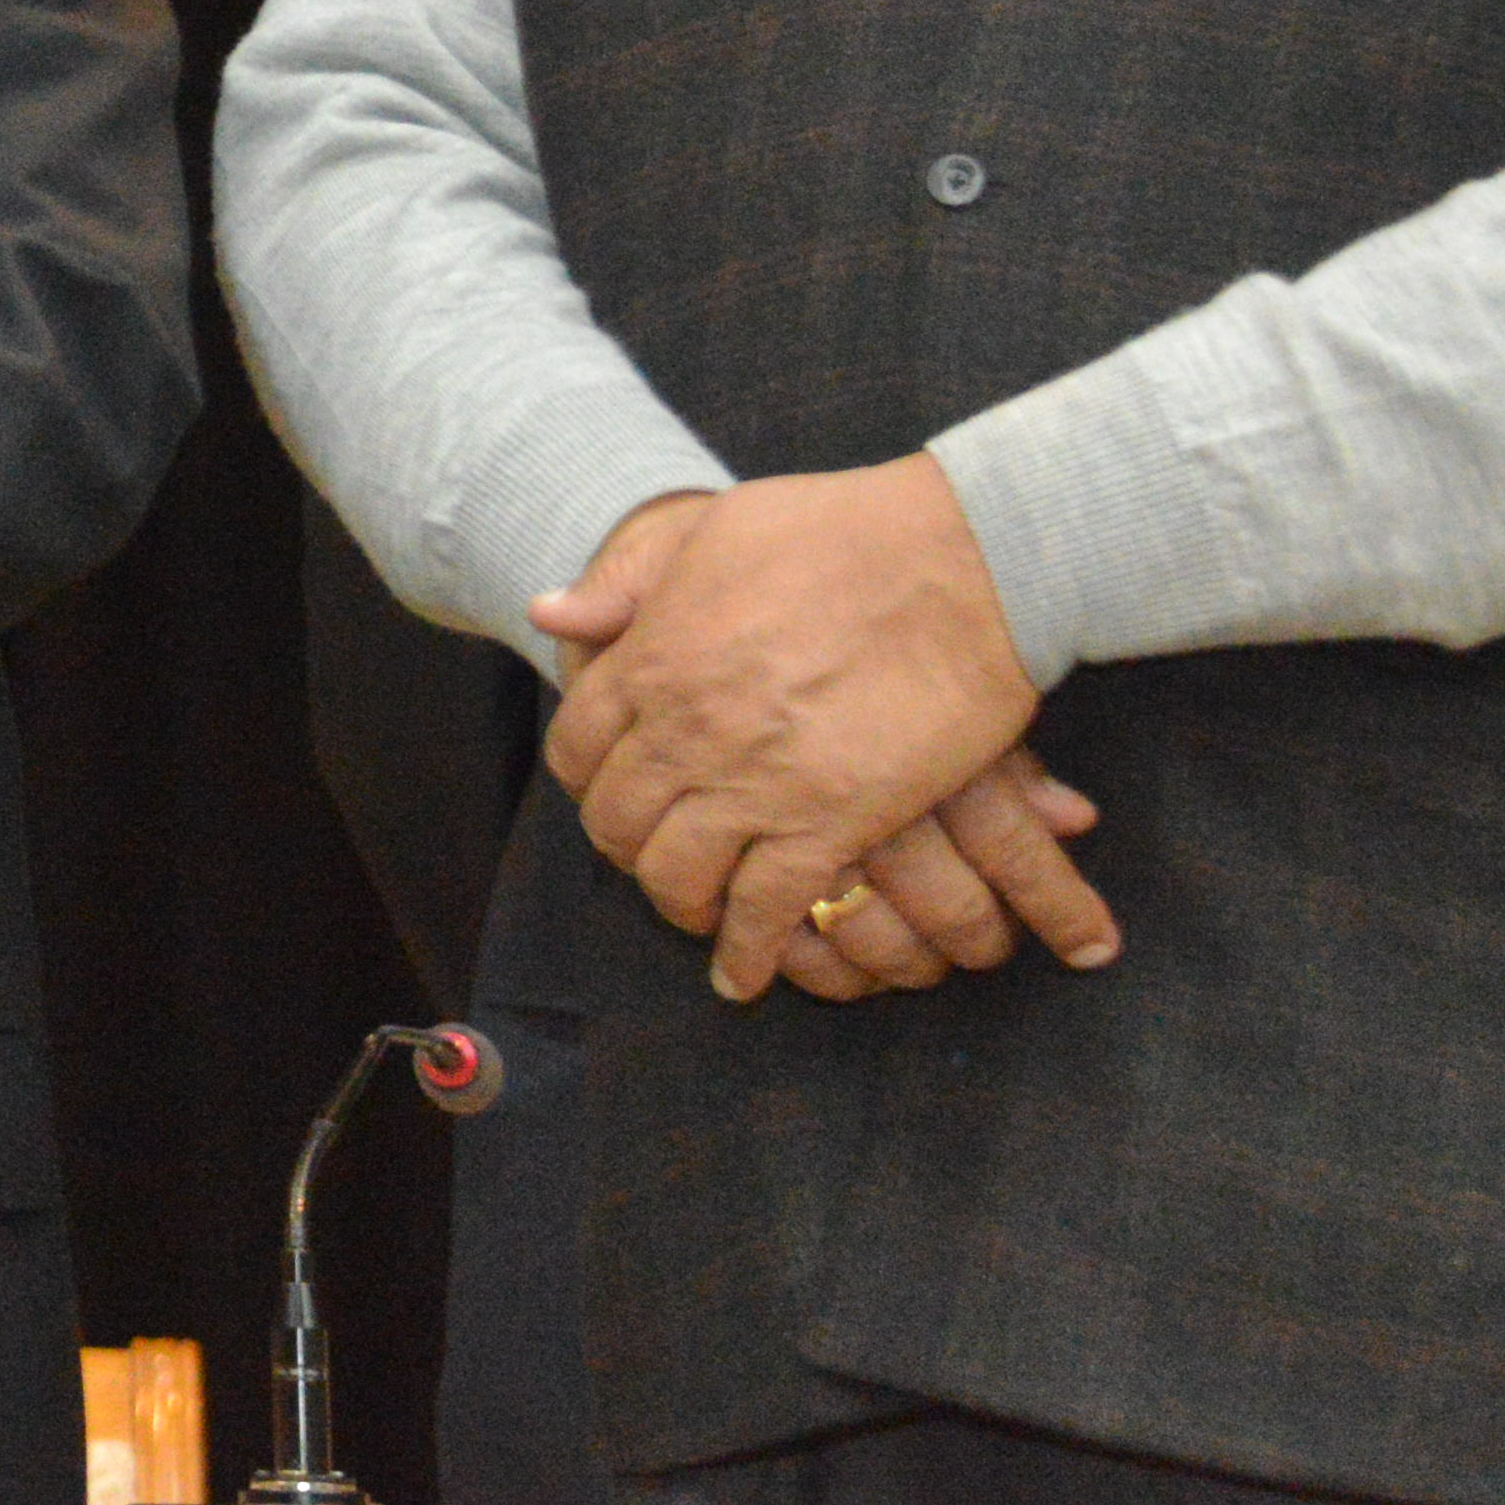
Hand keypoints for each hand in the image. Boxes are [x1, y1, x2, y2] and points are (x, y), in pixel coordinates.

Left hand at [532, 461, 1049, 999]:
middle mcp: (684, 731)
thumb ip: (626, 581)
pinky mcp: (829, 824)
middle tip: (654, 858)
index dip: (586, 779)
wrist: (955, 559)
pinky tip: (745, 974)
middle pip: (617, 824)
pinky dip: (749, 953)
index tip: (609, 790)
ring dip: (680, 906)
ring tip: (700, 914)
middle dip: (627, 848)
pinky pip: (766, 913)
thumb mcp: (707, 530)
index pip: (576, 748)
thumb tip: (549, 612)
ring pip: (679, 878)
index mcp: (650, 660)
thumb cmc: (837, 532)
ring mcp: (752, 783)